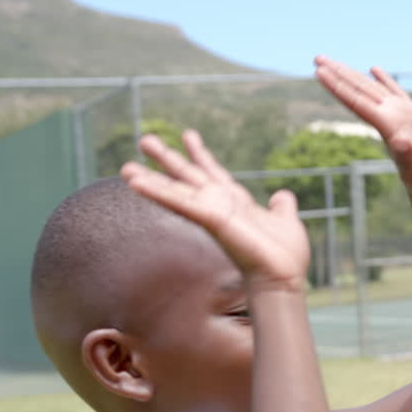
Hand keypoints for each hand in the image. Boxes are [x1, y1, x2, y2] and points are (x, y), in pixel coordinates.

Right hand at [121, 130, 310, 291]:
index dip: (201, 155)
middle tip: (144, 140)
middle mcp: (219, 206)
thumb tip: (283, 195)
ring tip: (125, 169)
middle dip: (168, 159)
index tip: (188, 134)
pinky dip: (158, 192)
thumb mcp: (286, 221)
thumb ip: (283, 207)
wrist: (284, 277)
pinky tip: (136, 184)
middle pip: (188, 177)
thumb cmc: (285, 257)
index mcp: (236, 203)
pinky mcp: (211, 220)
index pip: (214, 173)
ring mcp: (212, 213)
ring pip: (176, 192)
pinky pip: (180, 203)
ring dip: (150, 180)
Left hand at [314, 55, 411, 202]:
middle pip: (358, 91)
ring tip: (334, 61)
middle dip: (338, 74)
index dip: (338, 85)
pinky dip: (384, 79)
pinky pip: (395, 92)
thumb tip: (399, 142)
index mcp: (387, 127)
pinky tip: (373, 68)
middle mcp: (389, 118)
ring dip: (353, 74)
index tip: (319, 71)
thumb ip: (407, 157)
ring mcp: (400, 116)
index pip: (357, 102)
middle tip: (316, 57)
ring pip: (372, 89)